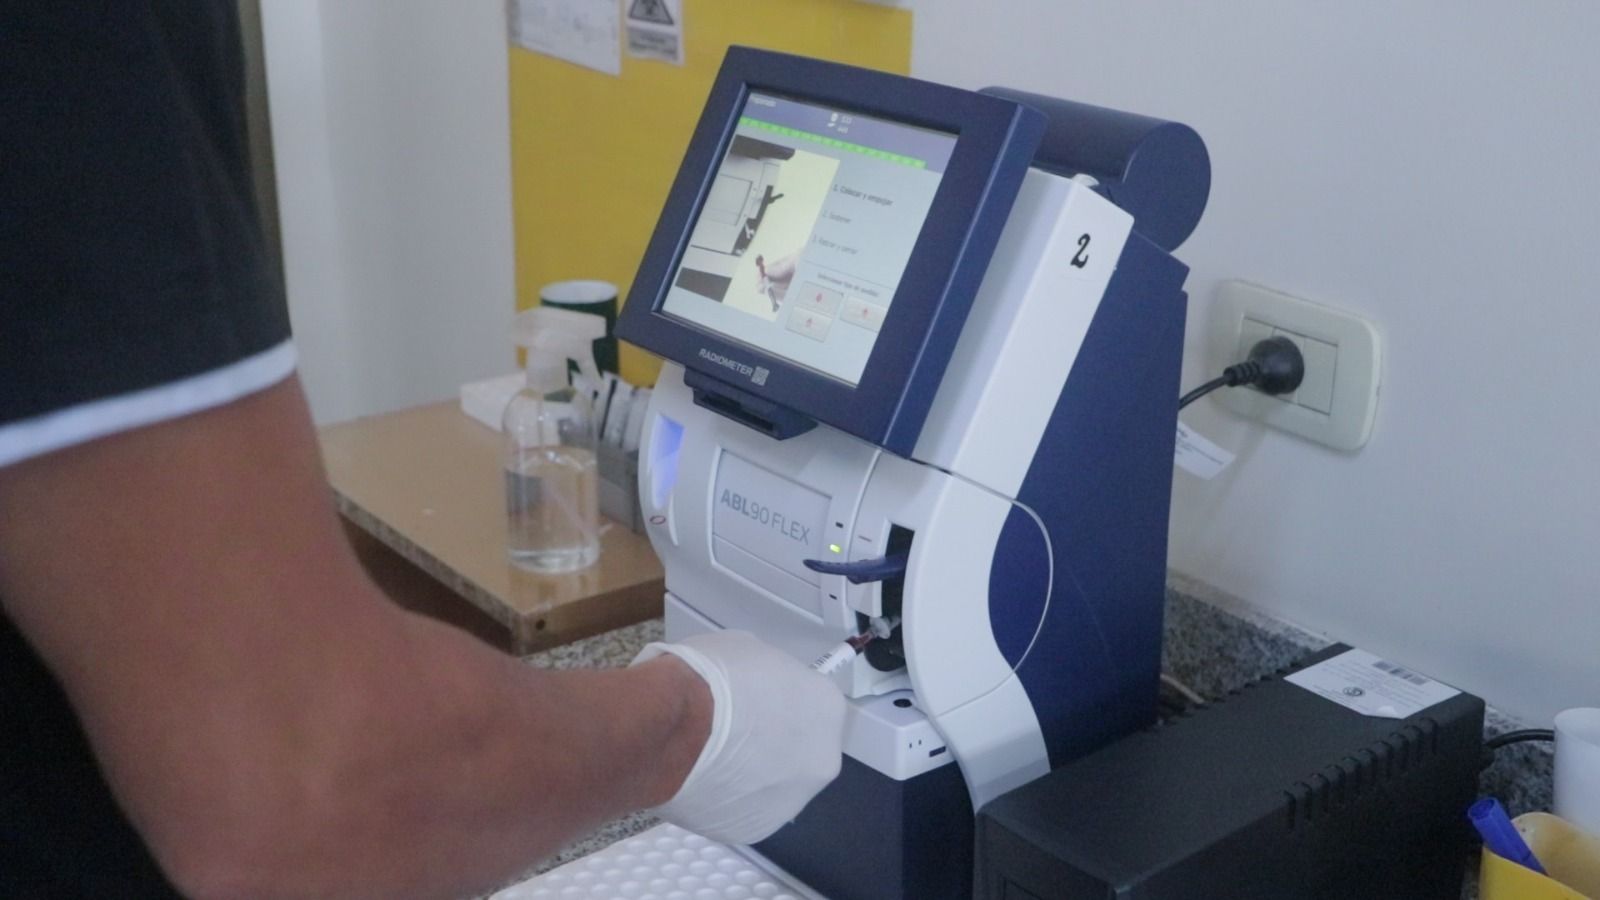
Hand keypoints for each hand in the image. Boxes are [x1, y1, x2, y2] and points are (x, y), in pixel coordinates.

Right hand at [633, 630, 845, 843]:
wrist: (671, 729)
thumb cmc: (709, 678)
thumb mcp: (748, 650)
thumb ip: (768, 676)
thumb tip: (758, 689)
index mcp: (826, 709)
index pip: (812, 703)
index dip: (780, 700)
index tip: (755, 699)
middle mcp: (821, 760)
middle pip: (800, 749)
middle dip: (772, 741)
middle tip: (734, 730)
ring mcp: (790, 801)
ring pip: (773, 784)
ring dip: (752, 774)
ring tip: (709, 757)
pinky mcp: (753, 829)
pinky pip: (743, 808)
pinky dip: (727, 798)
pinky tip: (700, 779)